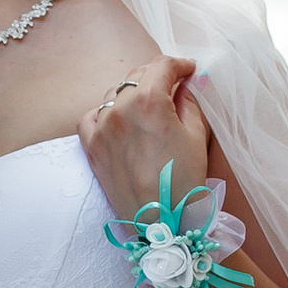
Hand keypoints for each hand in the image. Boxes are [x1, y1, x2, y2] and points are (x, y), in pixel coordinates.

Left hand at [78, 56, 206, 220]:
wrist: (162, 223)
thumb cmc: (185, 180)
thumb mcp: (197, 134)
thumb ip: (189, 101)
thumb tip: (186, 84)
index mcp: (148, 101)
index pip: (162, 66)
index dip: (179, 64)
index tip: (189, 70)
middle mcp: (119, 110)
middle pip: (137, 76)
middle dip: (157, 75)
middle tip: (173, 84)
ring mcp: (101, 128)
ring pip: (114, 94)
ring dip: (132, 93)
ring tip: (148, 104)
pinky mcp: (91, 147)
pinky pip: (91, 117)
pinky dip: (104, 112)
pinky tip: (118, 118)